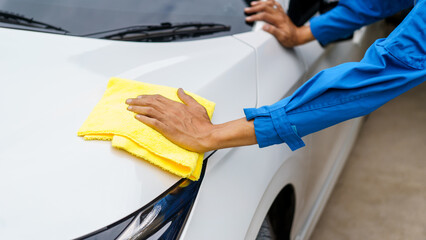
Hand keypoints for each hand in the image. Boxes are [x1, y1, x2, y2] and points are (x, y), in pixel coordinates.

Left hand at [126, 89, 257, 152]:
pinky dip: (144, 119)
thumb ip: (186, 98)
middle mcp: (170, 111)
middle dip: (138, 101)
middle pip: (151, 103)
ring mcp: (168, 120)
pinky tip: (137, 117)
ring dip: (137, 108)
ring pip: (149, 111)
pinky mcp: (167, 129)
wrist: (206, 135)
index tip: (139, 97)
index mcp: (177, 105)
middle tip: (129, 101)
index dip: (147, 97)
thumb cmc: (203, 124)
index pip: (158, 98)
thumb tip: (180, 90)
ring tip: (129, 108)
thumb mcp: (196, 106)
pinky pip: (152, 122)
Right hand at [244, 0, 313, 46]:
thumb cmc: (290, 38)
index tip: (248, 18)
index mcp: (278, 20)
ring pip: (269, 3)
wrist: (298, 36)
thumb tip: (264, 27)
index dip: (255, 17)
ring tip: (253, 4)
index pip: (264, 15)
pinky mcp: (281, 13)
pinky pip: (275, 4)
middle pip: (265, 7)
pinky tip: (264, 2)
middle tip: (247, 10)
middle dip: (255, 8)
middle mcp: (279, 14)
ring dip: (260, 3)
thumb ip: (273, 31)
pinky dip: (268, 1)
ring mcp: (281, 13)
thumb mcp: (282, 38)